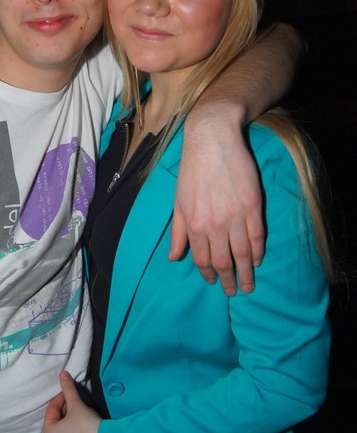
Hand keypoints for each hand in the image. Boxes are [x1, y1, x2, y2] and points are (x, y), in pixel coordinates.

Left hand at [43, 372, 104, 432]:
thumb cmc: (86, 424)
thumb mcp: (76, 404)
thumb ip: (68, 388)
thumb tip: (62, 373)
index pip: (51, 409)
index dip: (61, 397)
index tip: (70, 390)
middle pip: (56, 420)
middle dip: (65, 408)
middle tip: (75, 399)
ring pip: (63, 430)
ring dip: (69, 418)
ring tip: (80, 409)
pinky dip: (74, 429)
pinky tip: (83, 422)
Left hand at [170, 110, 264, 293]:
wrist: (213, 140)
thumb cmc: (192, 170)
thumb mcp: (178, 202)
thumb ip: (178, 232)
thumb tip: (174, 258)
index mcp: (194, 224)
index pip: (203, 259)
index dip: (208, 275)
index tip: (213, 283)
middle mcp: (214, 225)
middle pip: (224, 262)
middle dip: (229, 281)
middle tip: (234, 292)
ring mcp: (235, 216)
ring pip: (242, 254)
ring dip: (246, 273)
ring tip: (248, 285)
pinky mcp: (253, 206)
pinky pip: (257, 237)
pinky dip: (258, 252)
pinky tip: (256, 261)